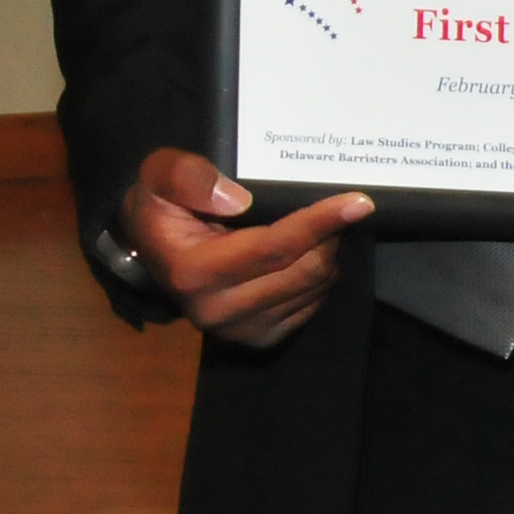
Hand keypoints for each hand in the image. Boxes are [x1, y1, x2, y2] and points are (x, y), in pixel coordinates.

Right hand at [119, 147, 368, 350]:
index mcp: (194, 273)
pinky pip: (313, 304)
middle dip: (330, 235)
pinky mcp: (261, 338)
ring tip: (318, 228)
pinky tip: (308, 253)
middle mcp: (219, 311)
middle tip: (335, 207)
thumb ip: (187, 177)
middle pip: (305, 270)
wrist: (153, 249)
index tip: (360, 202)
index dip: (320, 222)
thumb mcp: (159, 175)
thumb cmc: (160, 207)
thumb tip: (238, 200)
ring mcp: (241, 330)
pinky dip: (320, 274)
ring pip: (315, 287)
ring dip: (328, 253)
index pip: (274, 247)